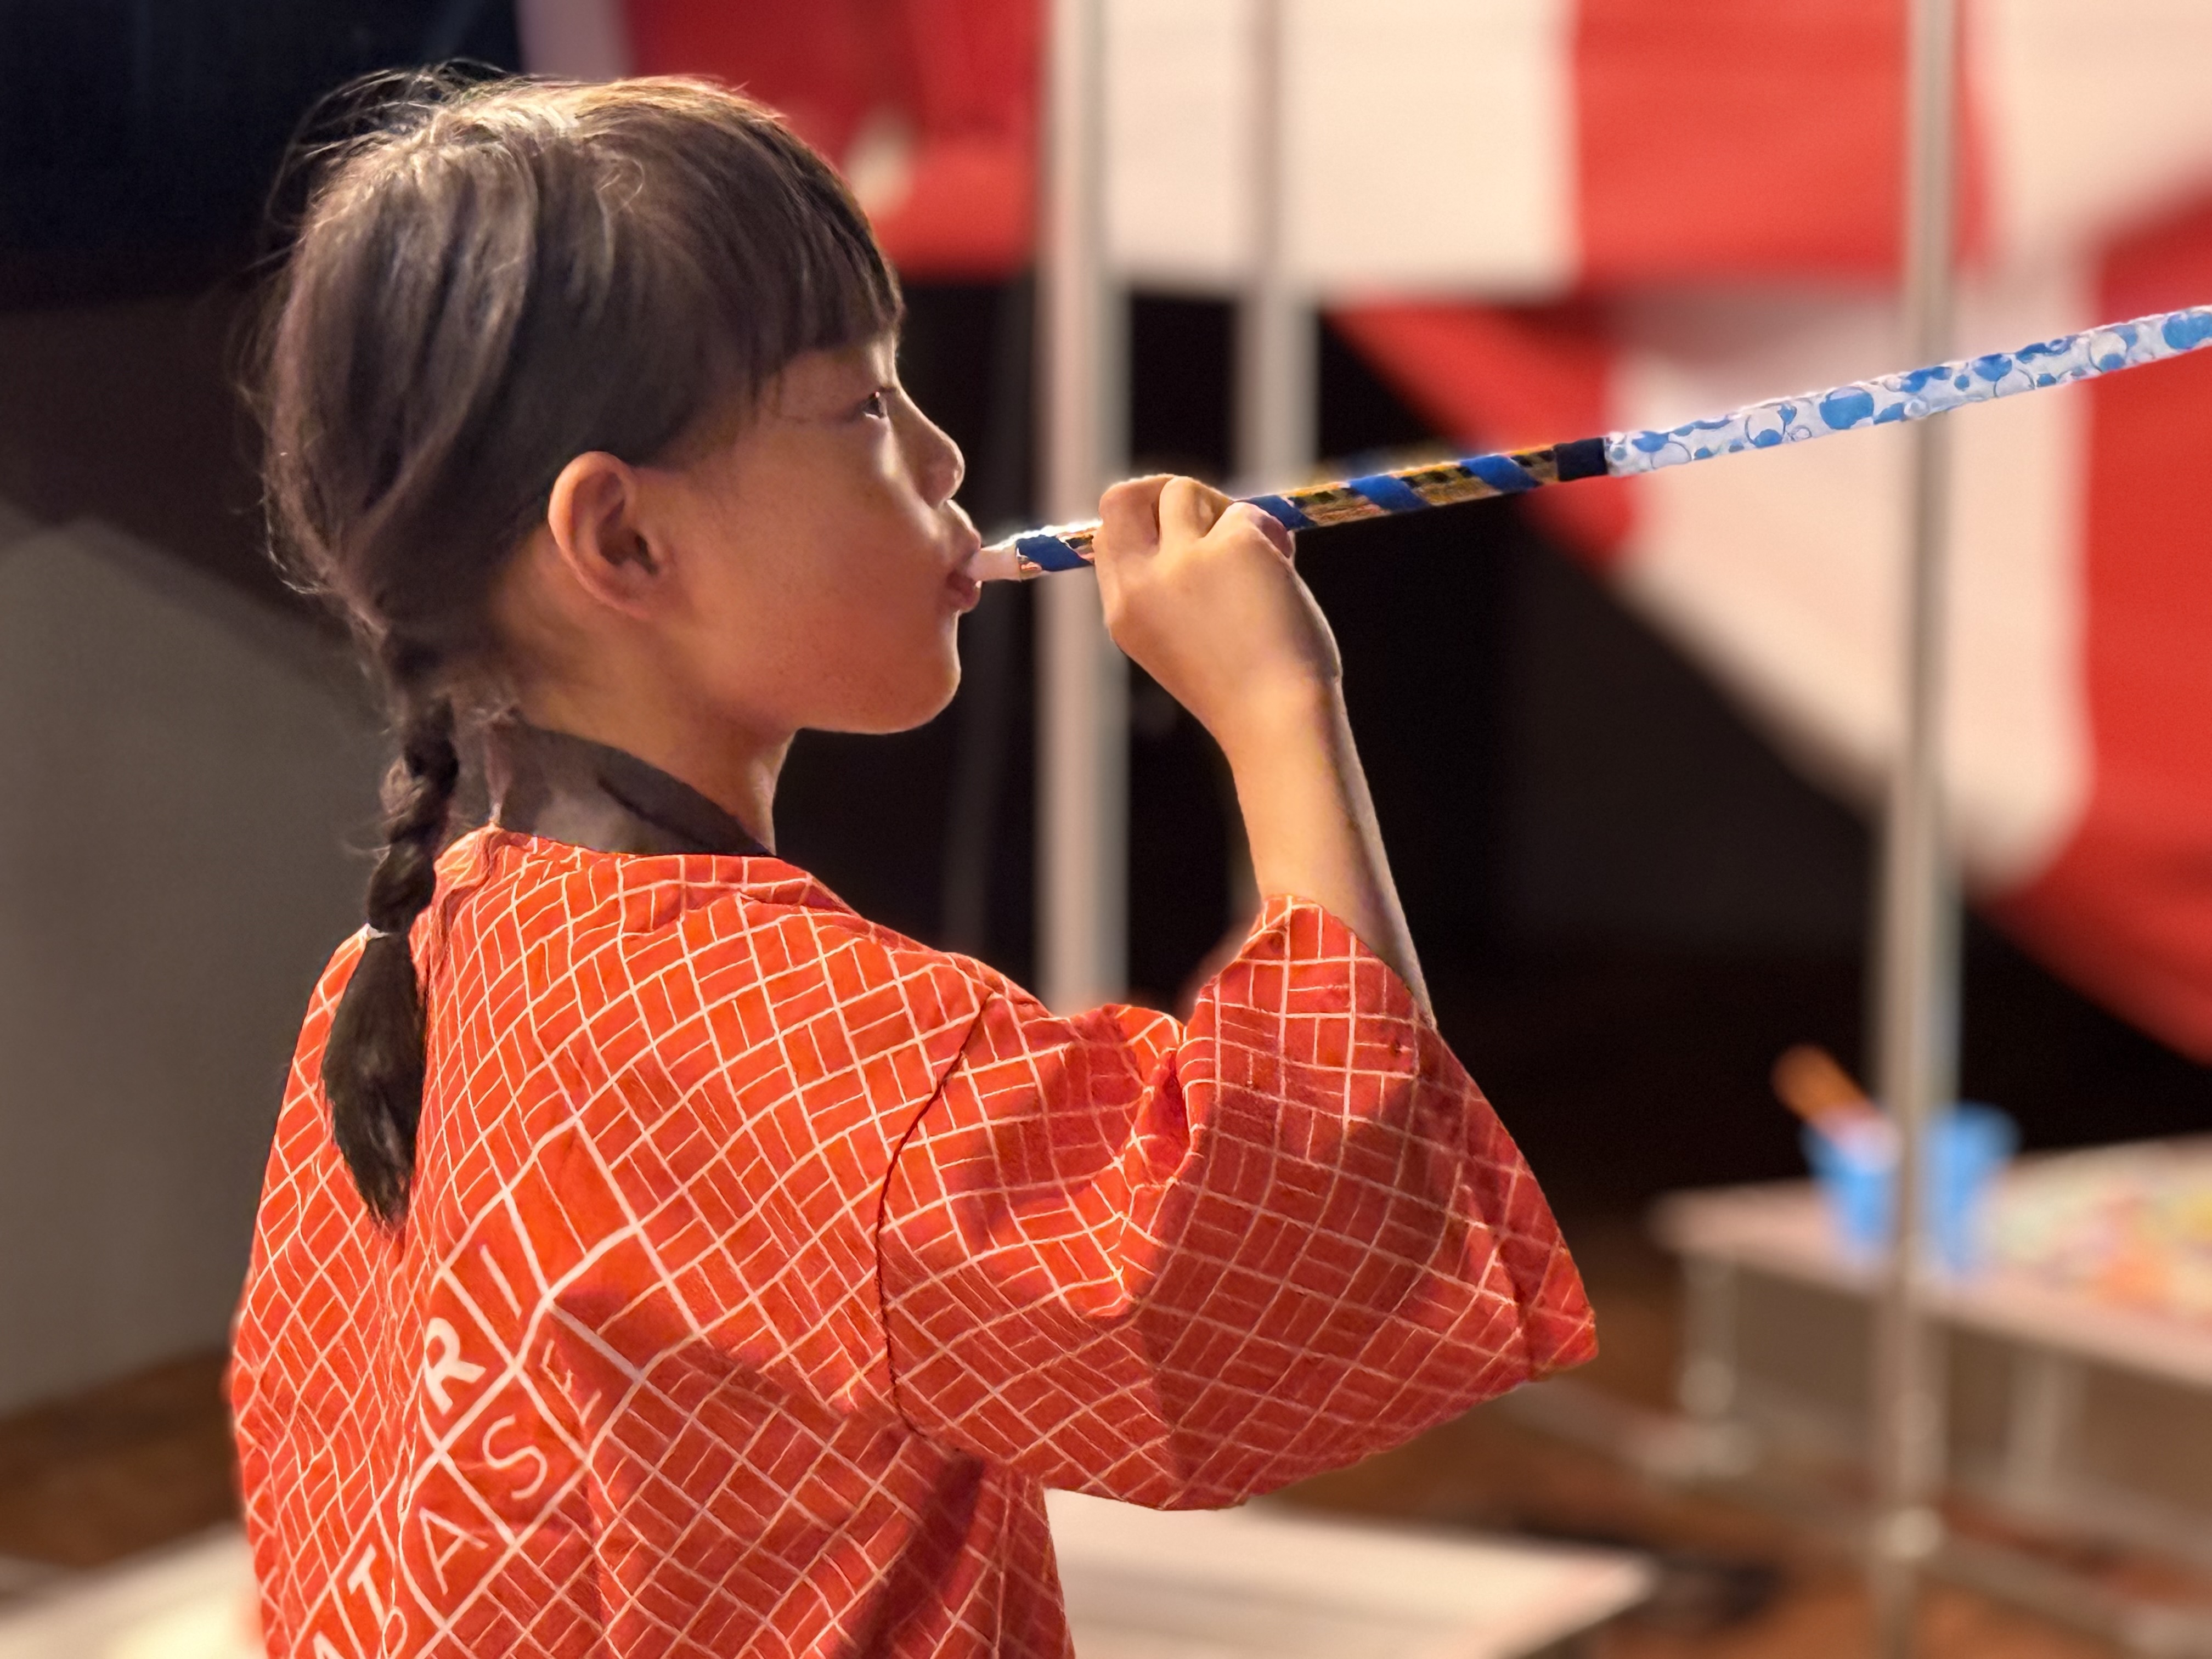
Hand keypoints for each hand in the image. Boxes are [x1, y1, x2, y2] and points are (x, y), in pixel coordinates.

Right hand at [1090, 476, 1340, 755]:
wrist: (1279, 721)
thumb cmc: (1243, 693)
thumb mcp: (1181, 643)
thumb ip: (1172, 589)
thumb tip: (1200, 523)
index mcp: (1123, 613)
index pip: (1107, 536)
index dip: (1141, 520)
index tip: (1179, 524)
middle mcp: (1141, 583)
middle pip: (1123, 497)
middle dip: (1163, 490)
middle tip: (1212, 512)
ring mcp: (1183, 560)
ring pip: (1186, 492)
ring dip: (1225, 513)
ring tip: (1261, 559)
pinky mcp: (1233, 544)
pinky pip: (1248, 514)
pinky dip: (1271, 536)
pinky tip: (1285, 579)